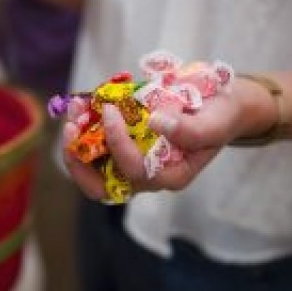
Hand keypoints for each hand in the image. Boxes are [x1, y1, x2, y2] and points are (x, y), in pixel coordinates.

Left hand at [63, 77, 276, 198]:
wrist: (221, 106)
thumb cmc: (221, 116)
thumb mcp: (215, 122)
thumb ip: (190, 129)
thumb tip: (156, 123)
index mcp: (171, 176)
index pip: (135, 171)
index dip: (118, 143)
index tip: (111, 110)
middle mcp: (147, 175)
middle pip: (102, 185)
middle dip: (80, 160)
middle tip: (70, 128)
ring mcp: (132, 161)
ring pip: (93, 166)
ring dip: (76, 141)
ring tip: (73, 109)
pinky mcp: (123, 146)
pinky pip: (95, 145)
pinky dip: (83, 128)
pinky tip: (81, 104)